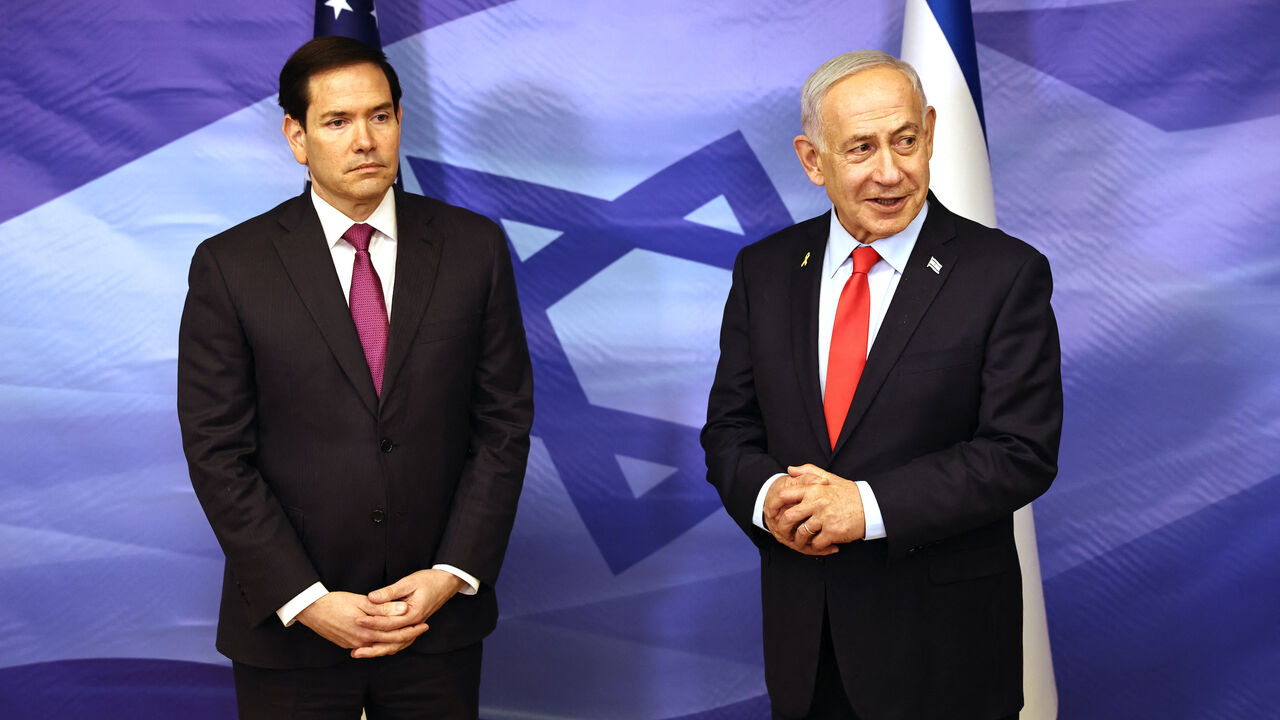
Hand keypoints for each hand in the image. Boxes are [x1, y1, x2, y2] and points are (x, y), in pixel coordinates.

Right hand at [296, 591, 426, 656]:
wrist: (310, 610)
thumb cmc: (335, 602)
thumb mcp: (362, 602)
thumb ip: (383, 608)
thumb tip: (403, 609)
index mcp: (367, 632)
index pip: (396, 635)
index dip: (412, 629)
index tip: (425, 623)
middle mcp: (361, 642)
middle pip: (390, 643)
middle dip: (408, 636)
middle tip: (422, 629)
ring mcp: (352, 644)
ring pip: (379, 646)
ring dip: (395, 641)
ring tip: (408, 632)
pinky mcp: (346, 643)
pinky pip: (369, 645)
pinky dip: (381, 642)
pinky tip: (386, 636)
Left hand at [351, 569, 466, 658]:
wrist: (447, 582)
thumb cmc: (429, 580)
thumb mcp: (408, 582)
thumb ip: (389, 592)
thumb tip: (371, 598)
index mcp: (414, 614)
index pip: (389, 623)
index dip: (372, 622)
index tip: (357, 620)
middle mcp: (415, 624)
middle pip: (391, 641)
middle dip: (371, 644)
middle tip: (354, 649)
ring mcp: (415, 627)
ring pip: (395, 645)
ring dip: (378, 650)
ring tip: (360, 653)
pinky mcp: (413, 626)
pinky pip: (400, 641)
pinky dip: (387, 647)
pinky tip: (375, 648)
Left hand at [776, 464, 865, 550]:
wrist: (871, 506)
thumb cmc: (848, 493)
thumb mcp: (828, 477)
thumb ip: (808, 471)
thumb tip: (789, 469)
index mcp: (813, 488)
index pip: (784, 495)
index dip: (773, 505)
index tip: (771, 513)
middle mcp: (817, 502)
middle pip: (788, 517)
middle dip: (783, 527)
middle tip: (783, 533)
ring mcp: (825, 517)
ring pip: (801, 533)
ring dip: (799, 540)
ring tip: (802, 541)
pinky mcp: (833, 531)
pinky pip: (816, 543)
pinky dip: (815, 546)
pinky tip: (819, 545)